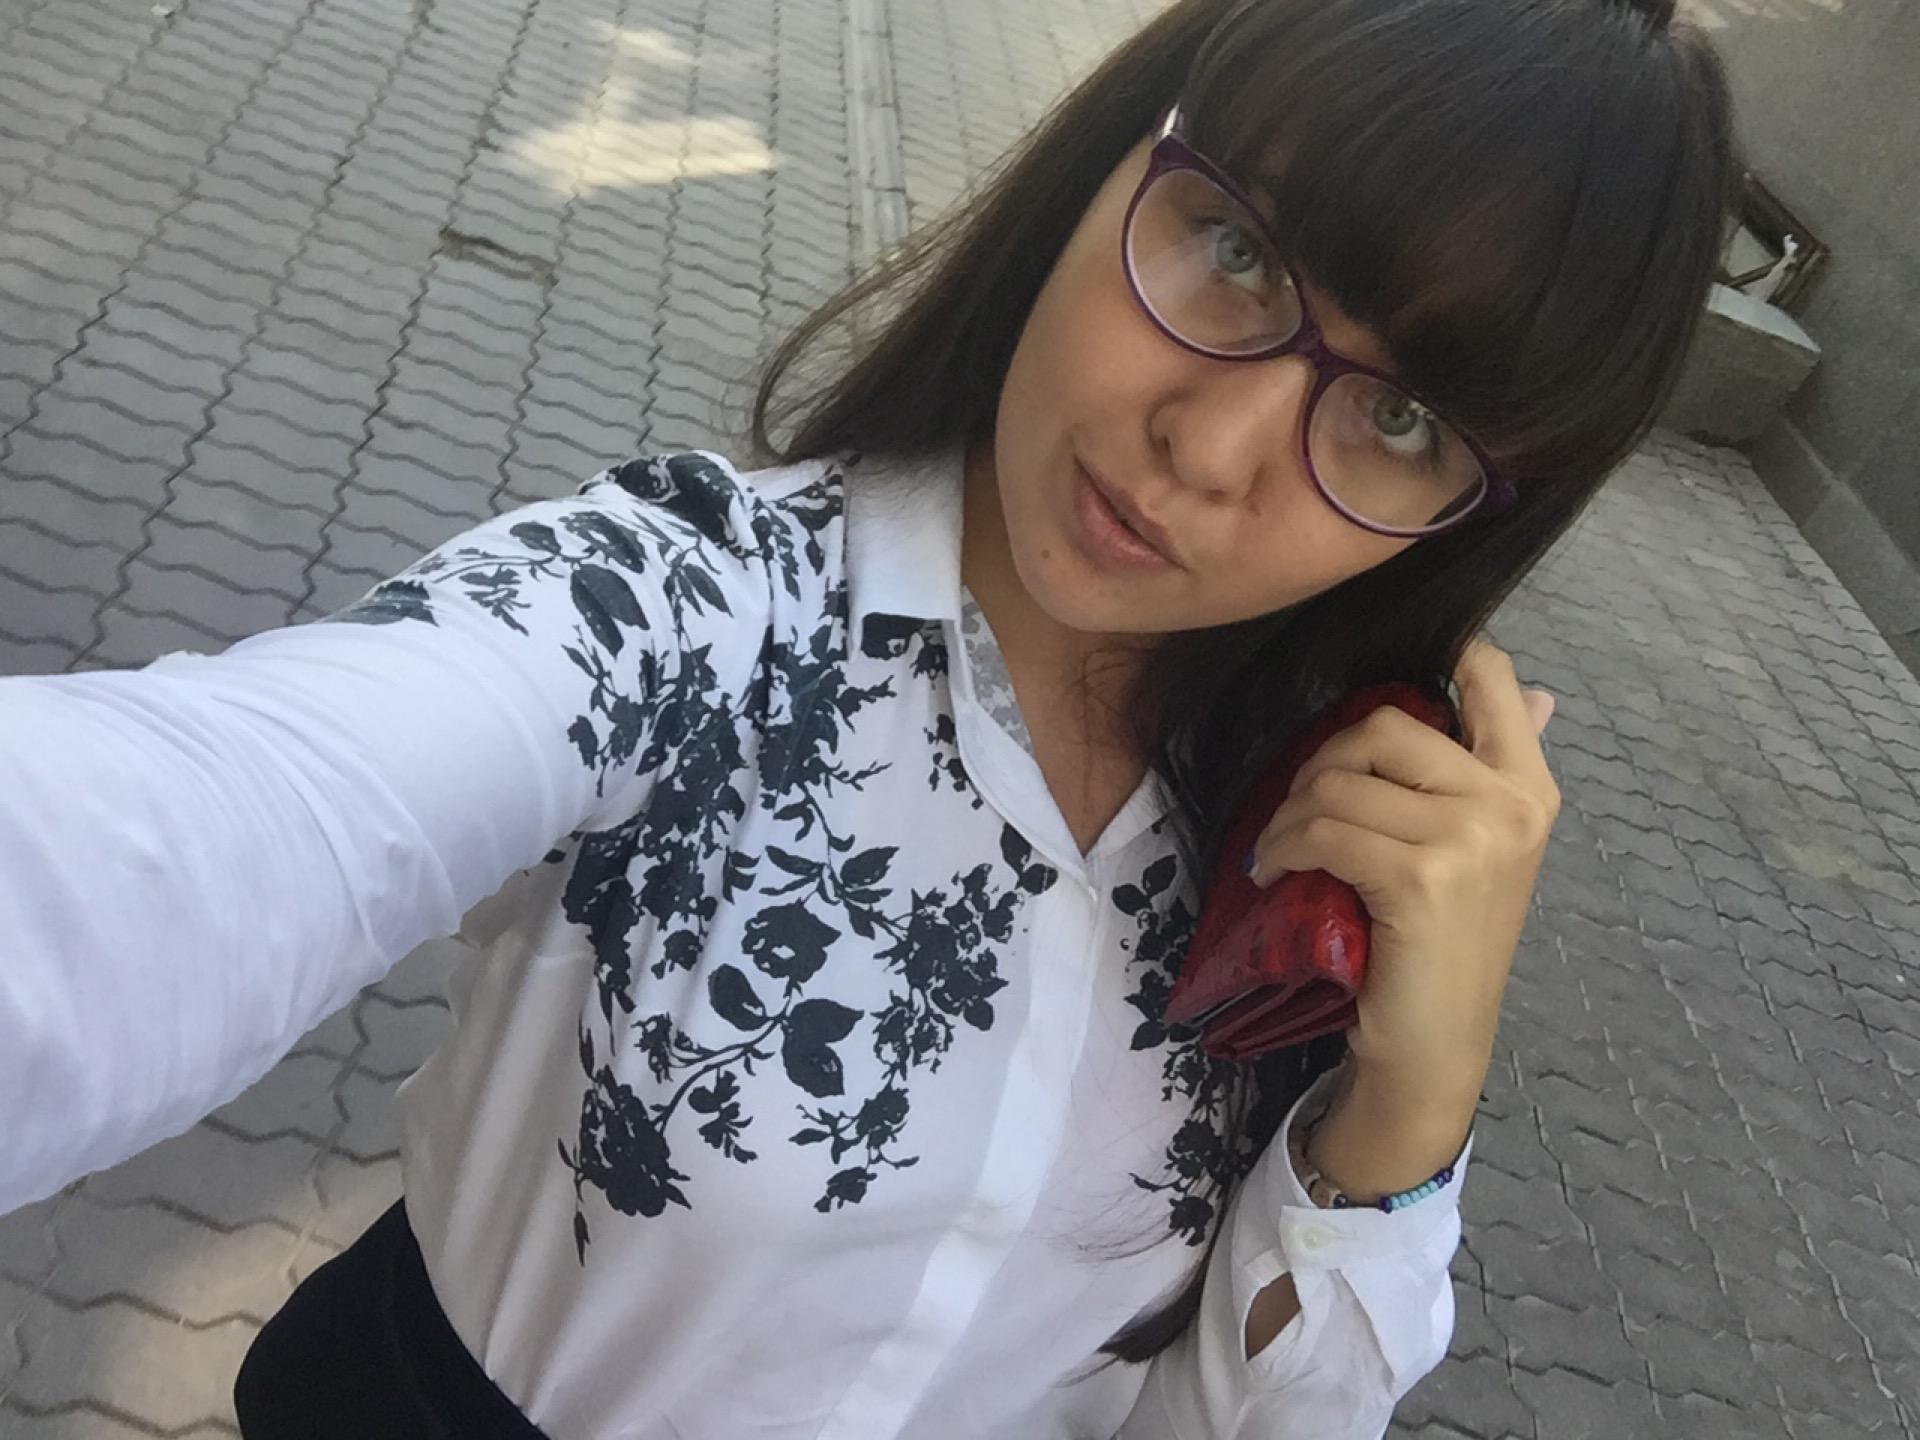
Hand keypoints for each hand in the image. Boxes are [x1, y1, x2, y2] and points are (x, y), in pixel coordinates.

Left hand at [1245, 641, 1560, 1121]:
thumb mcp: (1482, 852)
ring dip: (1289, 813)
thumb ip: (1493, 770)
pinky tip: (1273, 870)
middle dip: (1324, 759)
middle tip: (1301, 807)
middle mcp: (1510, 804)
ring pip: (1341, 781)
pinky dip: (1282, 847)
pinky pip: (1323, 831)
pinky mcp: (1420, 879)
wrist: (1435, 1042)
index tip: (1381, 681)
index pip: (1492, 677)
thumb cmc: (1445, 944)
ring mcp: (1469, 840)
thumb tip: (1535, 693)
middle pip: (1388, 724)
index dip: (1438, 659)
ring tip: (1279, 847)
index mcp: (1530, 786)